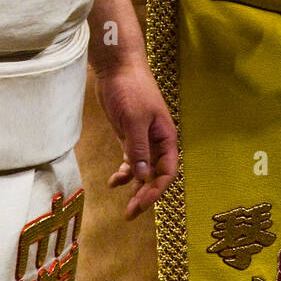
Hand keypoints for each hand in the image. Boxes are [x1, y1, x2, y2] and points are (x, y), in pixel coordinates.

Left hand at [93, 61, 177, 220]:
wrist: (117, 67)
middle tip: (130, 213)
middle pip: (156, 175)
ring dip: (135, 188)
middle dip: (145, 195)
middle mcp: (157, 141)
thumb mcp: (134, 120)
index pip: (167, 171)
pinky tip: (113, 182)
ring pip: (142, 171)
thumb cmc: (130, 89)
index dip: (156, 190)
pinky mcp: (129, 135)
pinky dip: (124, 173)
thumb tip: (142, 177)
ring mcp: (143, 139)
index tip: (141, 204)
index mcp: (166, 137)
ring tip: (124, 206)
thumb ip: (138, 149)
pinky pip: (130, 161)